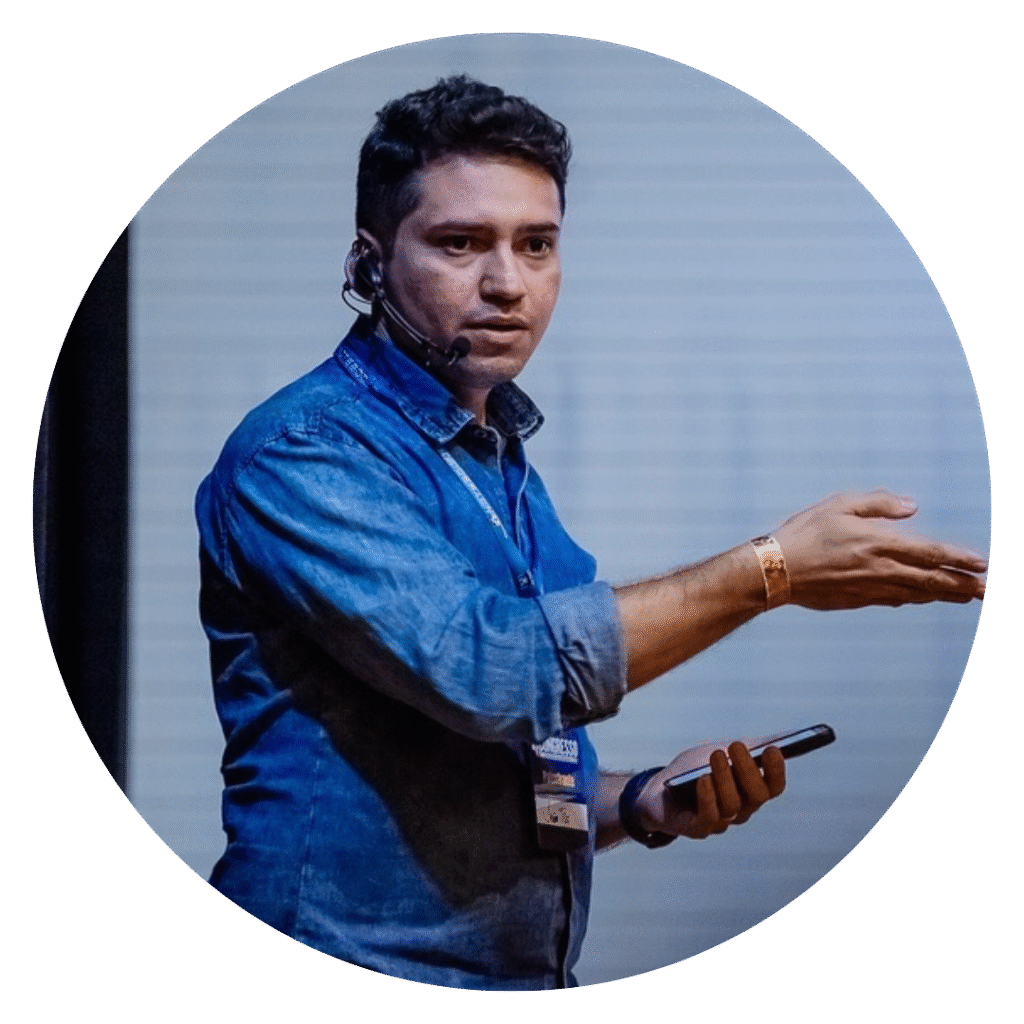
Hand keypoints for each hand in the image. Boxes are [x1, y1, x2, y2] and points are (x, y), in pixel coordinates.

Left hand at [636, 740, 785, 839]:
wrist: (658, 789)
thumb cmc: (694, 769)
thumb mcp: (722, 752)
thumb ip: (749, 747)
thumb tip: (782, 737)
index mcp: (750, 792)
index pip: (773, 786)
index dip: (776, 770)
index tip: (772, 749)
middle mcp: (741, 810)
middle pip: (757, 795)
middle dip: (748, 769)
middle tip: (736, 746)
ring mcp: (720, 822)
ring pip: (732, 805)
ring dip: (724, 777)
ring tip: (716, 754)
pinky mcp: (697, 828)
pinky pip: (708, 817)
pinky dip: (707, 797)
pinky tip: (703, 778)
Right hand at [774, 491, 986, 609]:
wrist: (776, 570)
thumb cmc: (805, 532)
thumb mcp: (839, 504)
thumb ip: (879, 504)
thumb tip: (913, 507)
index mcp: (879, 542)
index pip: (930, 553)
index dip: (958, 559)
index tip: (982, 563)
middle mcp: (880, 569)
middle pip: (932, 580)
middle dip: (964, 585)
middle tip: (989, 590)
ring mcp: (870, 588)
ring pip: (917, 593)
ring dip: (946, 595)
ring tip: (968, 597)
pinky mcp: (857, 600)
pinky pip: (894, 600)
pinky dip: (915, 599)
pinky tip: (924, 598)